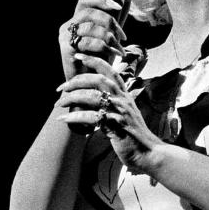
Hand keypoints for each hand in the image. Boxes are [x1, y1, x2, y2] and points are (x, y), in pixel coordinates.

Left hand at [55, 52, 163, 174]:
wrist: (149, 153)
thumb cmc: (134, 134)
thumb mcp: (126, 112)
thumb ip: (114, 101)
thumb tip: (95, 94)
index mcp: (124, 94)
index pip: (109, 71)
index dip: (93, 61)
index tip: (78, 56)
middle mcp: (123, 100)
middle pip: (98, 80)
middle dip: (76, 81)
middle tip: (60, 89)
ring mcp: (120, 112)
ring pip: (93, 97)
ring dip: (72, 98)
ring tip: (59, 104)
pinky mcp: (116, 126)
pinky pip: (92, 117)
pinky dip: (75, 117)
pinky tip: (64, 119)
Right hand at [58, 0, 129, 80]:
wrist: (85, 84)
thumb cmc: (97, 60)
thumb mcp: (109, 36)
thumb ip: (117, 18)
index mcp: (76, 21)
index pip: (85, 1)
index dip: (100, 0)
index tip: (117, 7)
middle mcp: (67, 26)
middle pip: (90, 13)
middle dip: (110, 23)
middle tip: (122, 37)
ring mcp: (65, 37)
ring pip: (91, 28)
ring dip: (110, 39)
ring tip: (120, 50)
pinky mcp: (66, 49)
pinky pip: (89, 43)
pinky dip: (105, 48)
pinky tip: (113, 55)